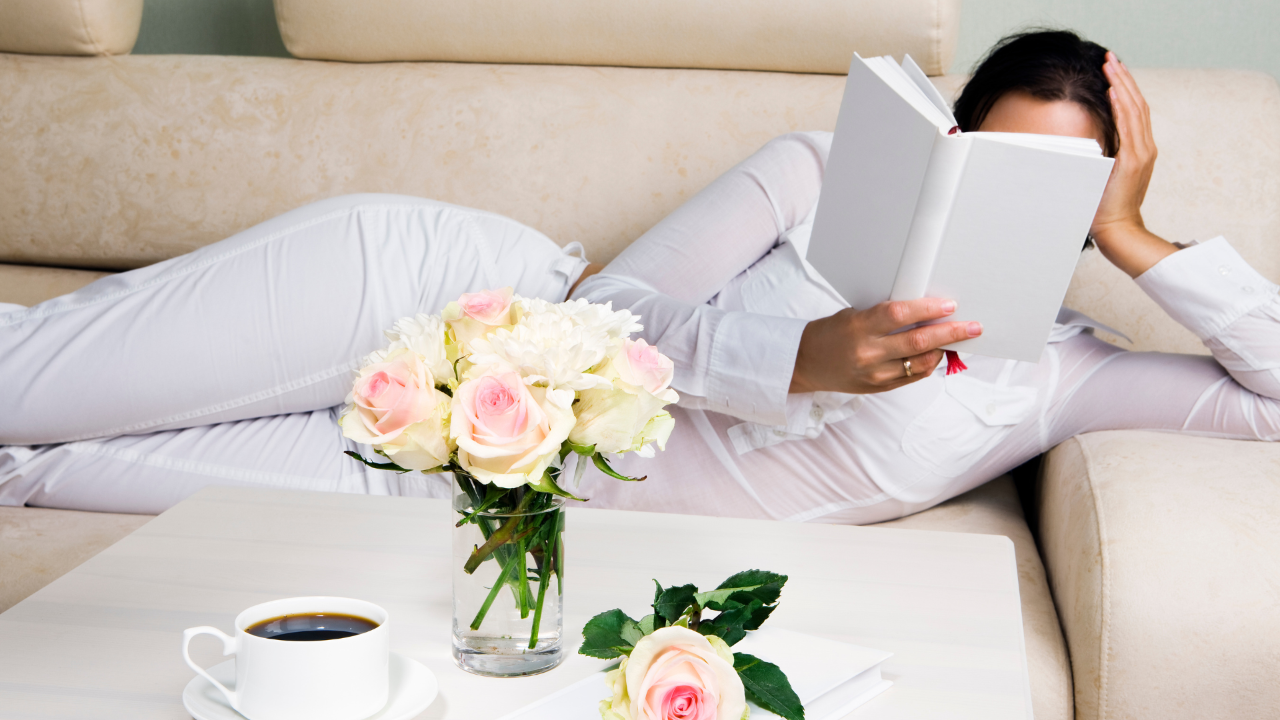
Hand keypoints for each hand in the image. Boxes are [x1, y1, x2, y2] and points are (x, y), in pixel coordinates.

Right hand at [789, 298, 981, 394]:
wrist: (805, 363)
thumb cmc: (830, 333)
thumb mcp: (854, 315)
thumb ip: (885, 316)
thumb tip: (923, 312)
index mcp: (859, 327)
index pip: (899, 315)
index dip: (927, 309)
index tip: (949, 306)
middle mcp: (867, 353)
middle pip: (918, 341)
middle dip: (950, 333)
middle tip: (972, 327)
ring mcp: (874, 374)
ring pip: (921, 363)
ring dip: (943, 351)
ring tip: (957, 341)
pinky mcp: (878, 388)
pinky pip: (913, 377)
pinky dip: (928, 364)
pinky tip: (937, 355)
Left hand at [1091, 52, 1177, 276]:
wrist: (1118, 228)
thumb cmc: (1106, 205)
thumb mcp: (1105, 175)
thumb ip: (1102, 157)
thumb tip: (1085, 144)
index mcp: (1139, 150)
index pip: (1135, 110)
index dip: (1126, 88)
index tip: (1114, 70)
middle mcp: (1145, 147)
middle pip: (1137, 103)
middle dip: (1123, 78)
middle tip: (1111, 58)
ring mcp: (1141, 153)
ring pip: (1134, 110)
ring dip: (1122, 85)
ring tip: (1111, 66)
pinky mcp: (1132, 161)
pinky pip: (1128, 128)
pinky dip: (1121, 108)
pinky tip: (1114, 92)